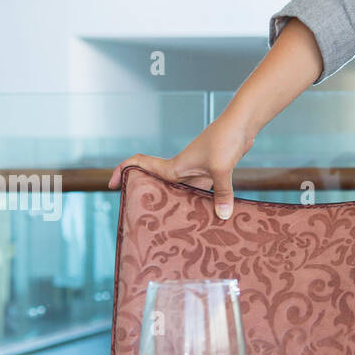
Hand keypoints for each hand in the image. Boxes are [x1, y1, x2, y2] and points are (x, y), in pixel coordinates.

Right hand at [107, 115, 255, 220]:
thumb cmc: (225, 140)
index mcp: (174, 166)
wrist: (243, 123)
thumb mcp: (221, 168)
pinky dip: (205, 204)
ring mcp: (197, 171)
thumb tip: (223, 217)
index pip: (141, 164)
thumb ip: (222, 194)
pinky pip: (203, 193)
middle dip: (150, 201)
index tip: (112, 185)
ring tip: (178, 231)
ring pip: (183, 193)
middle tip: (146, 224)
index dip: (123, 171)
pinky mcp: (213, 172)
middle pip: (159, 185)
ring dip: (181, 207)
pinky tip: (213, 218)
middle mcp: (182, 169)